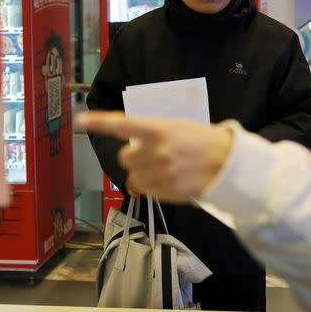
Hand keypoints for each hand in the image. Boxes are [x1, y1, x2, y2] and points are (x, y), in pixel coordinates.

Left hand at [76, 111, 232, 203]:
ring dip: (142, 172)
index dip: (101, 122)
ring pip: (134, 176)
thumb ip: (154, 132)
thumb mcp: (179, 126)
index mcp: (161, 129)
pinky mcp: (166, 192)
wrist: (228, 164)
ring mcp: (161, 173)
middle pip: (125, 157)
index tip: (82, 119)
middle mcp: (158, 152)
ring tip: (162, 168)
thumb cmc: (203, 141)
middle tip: (150, 154)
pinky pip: (146, 190)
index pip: (125, 125)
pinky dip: (152, 186)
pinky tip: (168, 179)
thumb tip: (132, 142)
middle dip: (134, 156)